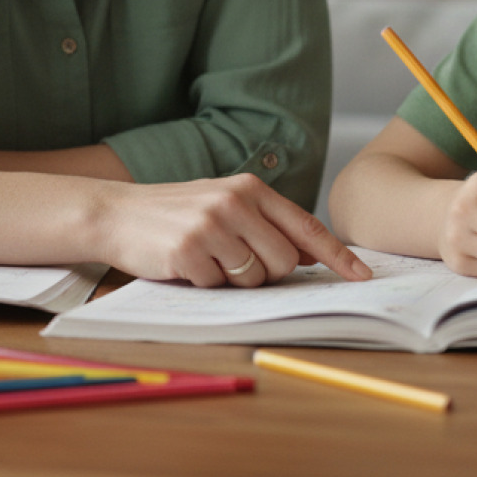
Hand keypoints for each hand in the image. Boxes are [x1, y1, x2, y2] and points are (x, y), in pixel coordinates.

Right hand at [89, 173, 372, 287]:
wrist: (116, 213)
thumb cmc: (176, 213)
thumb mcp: (225, 205)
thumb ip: (266, 224)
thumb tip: (310, 256)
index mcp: (250, 189)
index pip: (306, 226)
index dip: (337, 254)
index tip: (361, 275)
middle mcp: (235, 202)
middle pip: (284, 261)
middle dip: (267, 273)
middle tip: (237, 263)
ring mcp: (211, 226)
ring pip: (253, 278)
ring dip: (234, 280)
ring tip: (207, 258)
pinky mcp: (188, 251)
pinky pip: (217, 286)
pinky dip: (204, 284)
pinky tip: (185, 264)